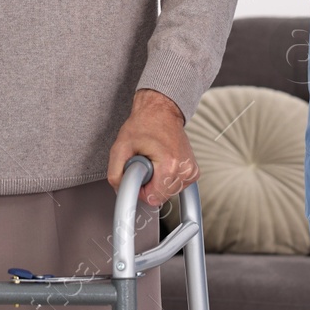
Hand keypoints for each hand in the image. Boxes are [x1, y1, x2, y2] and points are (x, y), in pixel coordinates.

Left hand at [107, 89, 197, 207]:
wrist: (160, 111)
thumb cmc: (144, 124)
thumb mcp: (120, 147)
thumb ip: (115, 174)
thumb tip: (121, 191)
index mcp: (169, 164)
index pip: (153, 198)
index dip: (141, 189)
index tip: (139, 173)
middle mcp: (184, 168)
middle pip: (162, 196)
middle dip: (150, 184)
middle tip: (146, 163)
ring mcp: (191, 170)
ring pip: (169, 192)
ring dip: (158, 181)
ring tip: (155, 160)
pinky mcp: (193, 171)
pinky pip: (177, 186)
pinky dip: (167, 178)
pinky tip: (163, 163)